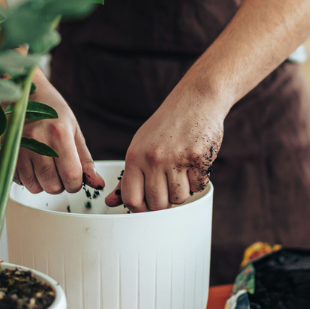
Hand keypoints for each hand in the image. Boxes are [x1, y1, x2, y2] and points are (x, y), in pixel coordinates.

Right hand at [14, 68, 103, 193]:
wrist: (25, 94)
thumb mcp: (74, 131)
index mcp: (59, 134)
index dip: (76, 184)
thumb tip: (98, 184)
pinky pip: (19, 181)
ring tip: (46, 166)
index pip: (71, 177)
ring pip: (35, 187)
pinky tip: (32, 164)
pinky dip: (28, 179)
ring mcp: (19, 148)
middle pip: (53, 186)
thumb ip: (86, 160)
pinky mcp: (6, 152)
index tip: (75, 178)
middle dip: (61, 184)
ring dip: (43, 183)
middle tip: (60, 170)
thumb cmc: (52, 110)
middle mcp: (37, 141)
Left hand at [105, 89, 223, 211]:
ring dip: (183, 192)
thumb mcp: (140, 146)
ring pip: (179, 198)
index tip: (148, 206)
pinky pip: (198, 187)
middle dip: (164, 203)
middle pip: (157, 204)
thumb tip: (111, 202)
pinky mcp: (198, 158)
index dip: (140, 209)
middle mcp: (153, 158)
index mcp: (135, 156)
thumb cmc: (167, 126)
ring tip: (182, 173)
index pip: (131, 198)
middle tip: (168, 188)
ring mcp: (176, 159)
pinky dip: (198, 182)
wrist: (196, 99)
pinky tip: (194, 166)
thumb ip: (128, 176)